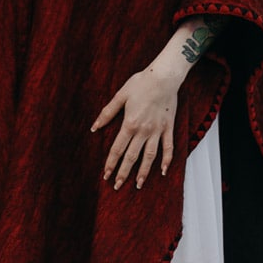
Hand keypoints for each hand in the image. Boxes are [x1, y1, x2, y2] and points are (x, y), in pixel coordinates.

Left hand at [90, 62, 185, 189]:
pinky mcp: (168, 128)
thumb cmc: (140, 83)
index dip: (111, 163)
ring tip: (138, 185)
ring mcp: (158, 131)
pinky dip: (166, 160)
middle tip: (117, 186)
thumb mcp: (120, 96)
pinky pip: (168, 148)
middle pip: (132, 157)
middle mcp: (144, 131)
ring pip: (150, 157)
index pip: (117, 149)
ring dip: (144, 172)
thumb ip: (107, 113)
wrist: (163, 77)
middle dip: (123, 173)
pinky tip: (163, 171)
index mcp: (130, 124)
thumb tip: (94, 127)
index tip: (106, 175)